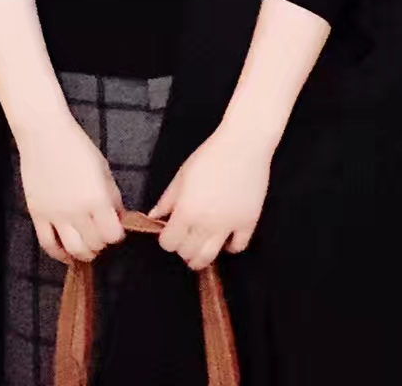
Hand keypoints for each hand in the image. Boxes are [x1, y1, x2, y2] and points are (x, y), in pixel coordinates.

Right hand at [17, 112, 125, 263]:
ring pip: (72, 250)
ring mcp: (55, 215)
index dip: (117, 234)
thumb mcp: (104, 169)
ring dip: (84, 253)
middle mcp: (76, 211)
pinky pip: (48, 244)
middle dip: (102, 243)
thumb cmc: (78, 147)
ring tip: (88, 247)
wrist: (44, 136)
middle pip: (94, 244)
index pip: (112, 234)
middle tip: (102, 235)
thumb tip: (118, 218)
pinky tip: (67, 254)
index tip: (117, 228)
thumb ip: (112, 196)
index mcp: (96, 198)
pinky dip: (59, 255)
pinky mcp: (37, 215)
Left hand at [148, 124, 271, 271]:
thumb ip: (167, 200)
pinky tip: (226, 238)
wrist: (243, 144)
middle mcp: (206, 223)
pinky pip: (238, 247)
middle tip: (185, 239)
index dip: (166, 239)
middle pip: (188, 253)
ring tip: (201, 248)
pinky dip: (230, 247)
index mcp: (186, 211)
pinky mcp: (248, 222)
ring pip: (210, 257)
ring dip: (202, 257)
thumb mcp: (182, 175)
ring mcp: (228, 225)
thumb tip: (153, 217)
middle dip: (183, 249)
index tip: (170, 231)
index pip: (169, 243)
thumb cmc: (210, 155)